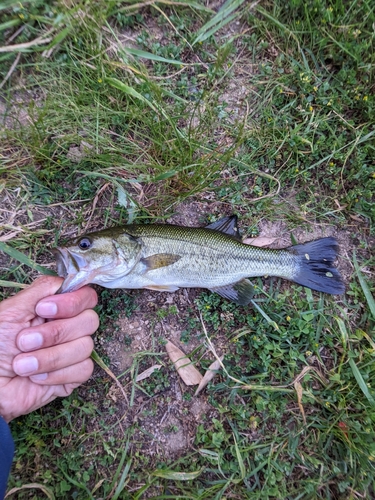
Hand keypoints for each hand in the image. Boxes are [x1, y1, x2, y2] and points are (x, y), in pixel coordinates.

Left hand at [0, 276, 98, 421]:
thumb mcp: (12, 311)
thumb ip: (42, 290)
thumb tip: (68, 282)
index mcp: (56, 308)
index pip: (86, 296)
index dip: (71, 303)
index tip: (43, 310)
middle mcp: (68, 327)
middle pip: (90, 321)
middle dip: (55, 333)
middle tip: (24, 342)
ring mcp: (72, 351)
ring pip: (85, 346)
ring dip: (50, 357)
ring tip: (22, 365)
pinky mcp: (73, 376)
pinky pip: (83, 369)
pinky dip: (57, 374)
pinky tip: (36, 377)